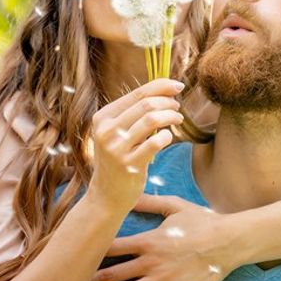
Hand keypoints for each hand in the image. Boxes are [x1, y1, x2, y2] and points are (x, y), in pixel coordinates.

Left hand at [80, 194, 239, 280]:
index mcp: (147, 241)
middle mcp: (150, 262)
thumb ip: (149, 202)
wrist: (229, 240)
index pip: (111, 247)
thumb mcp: (174, 206)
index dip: (91, 252)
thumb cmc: (203, 221)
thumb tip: (129, 192)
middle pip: (113, 273)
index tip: (73, 256)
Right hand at [87, 79, 184, 212]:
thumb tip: (165, 91)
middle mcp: (107, 131)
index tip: (178, 86)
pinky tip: (168, 137)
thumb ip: (133, 113)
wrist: (106, 195)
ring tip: (177, 119)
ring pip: (151, 119)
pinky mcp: (129, 165)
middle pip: (146, 104)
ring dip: (171, 116)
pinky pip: (155, 142)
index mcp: (102, 117)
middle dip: (168, 102)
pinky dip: (167, 136)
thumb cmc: (117, 159)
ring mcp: (116, 148)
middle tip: (177, 107)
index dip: (161, 86)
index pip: (136, 93)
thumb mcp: (116, 133)